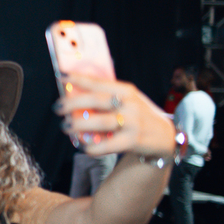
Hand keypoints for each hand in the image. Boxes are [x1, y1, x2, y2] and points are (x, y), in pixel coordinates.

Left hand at [57, 75, 175, 158]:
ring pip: (100, 122)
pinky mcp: (133, 141)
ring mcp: (132, 123)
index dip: (79, 79)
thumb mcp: (129, 100)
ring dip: (78, 125)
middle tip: (58, 107)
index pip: (99, 82)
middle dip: (73, 103)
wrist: (166, 136)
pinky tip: (83, 146)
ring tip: (65, 126)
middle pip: (97, 101)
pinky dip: (91, 147)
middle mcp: (130, 104)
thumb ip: (108, 96)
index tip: (62, 77)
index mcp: (127, 91)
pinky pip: (107, 145)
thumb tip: (75, 94)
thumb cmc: (139, 115)